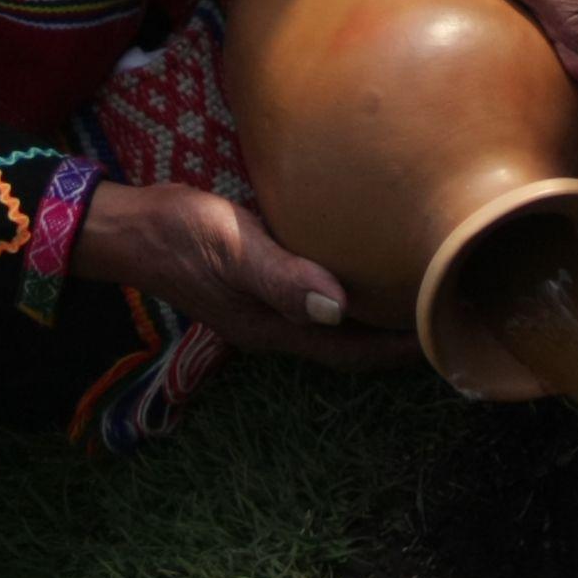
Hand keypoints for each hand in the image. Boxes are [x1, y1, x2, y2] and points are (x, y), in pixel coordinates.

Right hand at [71, 179, 417, 368]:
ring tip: (417, 293)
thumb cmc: (181, 232)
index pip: (352, 350)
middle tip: (448, 314)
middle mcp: (277, 325)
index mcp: (276, 326)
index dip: (400, 350)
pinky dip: (346, 289)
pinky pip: (314, 294)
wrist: (129, 226)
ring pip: (333, 321)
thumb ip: (282, 278)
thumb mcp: (233, 248)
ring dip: (373, 316)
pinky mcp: (258, 281)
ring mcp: (265, 306)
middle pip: (349, 344)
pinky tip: (362, 263)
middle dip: (396, 337)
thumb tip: (337, 308)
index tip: (447, 337)